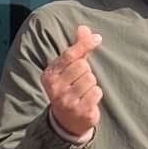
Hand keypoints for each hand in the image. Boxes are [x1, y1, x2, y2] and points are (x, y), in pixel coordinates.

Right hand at [43, 26, 105, 142]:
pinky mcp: (80, 111)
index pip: (69, 55)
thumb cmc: (69, 88)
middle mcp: (55, 88)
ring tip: (83, 91)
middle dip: (86, 71)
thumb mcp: (68, 69)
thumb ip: (77, 49)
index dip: (84, 44)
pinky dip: (96, 93)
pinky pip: (96, 92)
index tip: (97, 38)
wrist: (66, 121)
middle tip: (80, 80)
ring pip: (91, 79)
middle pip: (83, 66)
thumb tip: (83, 27)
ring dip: (91, 83)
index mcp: (49, 74)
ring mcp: (67, 101)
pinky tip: (88, 99)